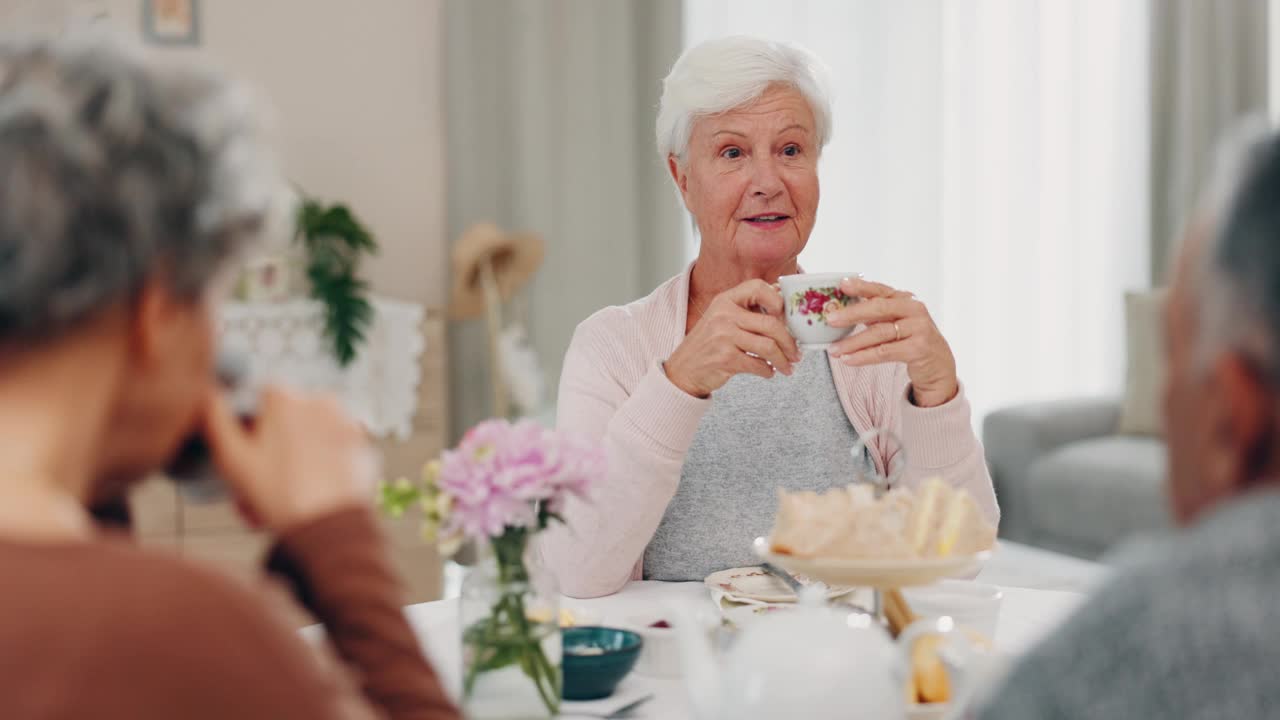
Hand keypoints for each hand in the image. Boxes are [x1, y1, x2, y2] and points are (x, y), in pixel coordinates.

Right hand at [202, 385, 378, 531]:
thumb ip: (215, 419)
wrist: (330, 525)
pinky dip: (323, 465)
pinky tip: (312, 492)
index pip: (258, 401)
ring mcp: (346, 421)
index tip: (248, 457)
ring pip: (311, 436)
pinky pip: (334, 450)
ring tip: (285, 494)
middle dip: (272, 449)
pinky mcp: (364, 444)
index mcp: (285, 397)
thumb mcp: (231, 458)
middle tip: (263, 484)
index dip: (249, 430)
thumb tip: (208, 394)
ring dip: (296, 459)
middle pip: (287, 420)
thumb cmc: (278, 493)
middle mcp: (320, 399)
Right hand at [665, 279, 801, 397]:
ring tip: (787, 366)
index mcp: (725, 300)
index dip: (777, 300)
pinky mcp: (725, 358)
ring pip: (768, 347)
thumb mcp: (721, 319)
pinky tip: (768, 372)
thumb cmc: (707, 344)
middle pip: (771, 324)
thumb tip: (782, 307)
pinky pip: (758, 365)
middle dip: (789, 342)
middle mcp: (724, 315)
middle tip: (796, 352)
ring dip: (783, 360)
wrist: (682, 370)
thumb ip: (746, 311)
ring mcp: (724, 337)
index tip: (785, 317)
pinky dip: (768, 371)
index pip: (758, 287)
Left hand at [827, 278, 958, 407]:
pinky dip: (863, 356)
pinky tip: (848, 360)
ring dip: (852, 343)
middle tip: (830, 320)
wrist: (938, 366)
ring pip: (879, 333)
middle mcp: (915, 310)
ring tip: (833, 350)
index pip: (880, 289)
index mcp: (906, 299)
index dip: (861, 286)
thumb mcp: (896, 323)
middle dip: (851, 314)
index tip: (842, 284)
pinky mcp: (919, 349)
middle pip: (878, 308)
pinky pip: (884, 352)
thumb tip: (840, 312)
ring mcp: (919, 328)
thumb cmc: (911, 341)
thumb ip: (876, 315)